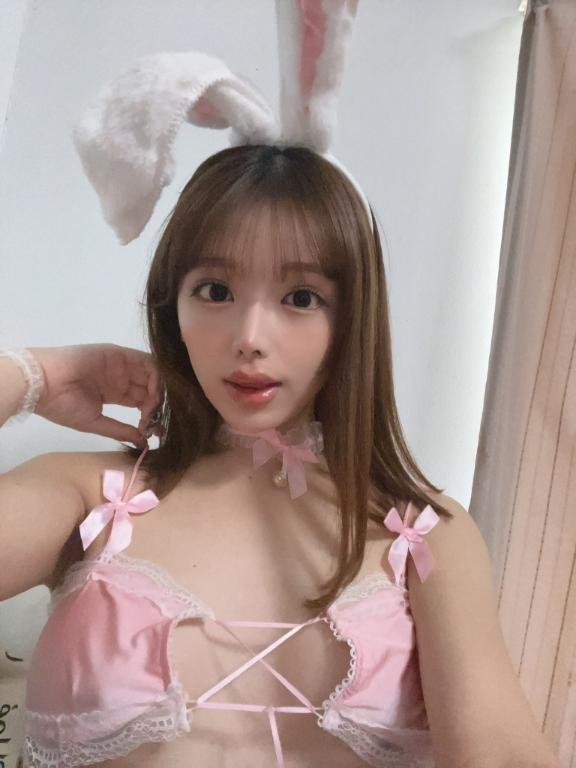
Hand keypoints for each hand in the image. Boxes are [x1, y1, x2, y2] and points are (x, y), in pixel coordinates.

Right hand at [30, 344, 163, 448]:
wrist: (43, 385)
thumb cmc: (63, 405)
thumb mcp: (95, 422)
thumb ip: (121, 430)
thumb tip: (143, 443)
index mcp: (113, 393)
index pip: (142, 402)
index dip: (152, 416)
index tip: (154, 432)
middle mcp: (120, 377)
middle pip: (149, 388)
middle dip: (158, 405)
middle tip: (158, 422)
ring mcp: (120, 365)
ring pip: (151, 375)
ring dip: (158, 392)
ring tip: (153, 410)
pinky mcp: (118, 354)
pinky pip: (145, 362)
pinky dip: (155, 376)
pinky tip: (154, 394)